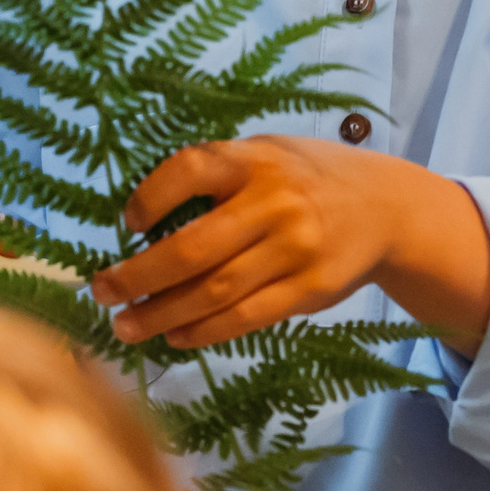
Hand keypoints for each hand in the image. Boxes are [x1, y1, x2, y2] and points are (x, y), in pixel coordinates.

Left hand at [90, 136, 489, 352]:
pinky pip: (246, 318)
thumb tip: (146, 223)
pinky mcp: (310, 289)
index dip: (151, 196)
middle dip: (138, 275)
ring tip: (125, 326)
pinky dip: (203, 331)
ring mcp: (296, 249)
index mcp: (259, 159)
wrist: (388, 208)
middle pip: (193, 248)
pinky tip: (175, 336)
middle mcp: (277, 202)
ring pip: (215, 291)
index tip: (128, 221)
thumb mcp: (271, 154)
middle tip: (102, 291)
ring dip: (161, 313)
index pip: (192, 169)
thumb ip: (221, 175)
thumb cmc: (311, 178)